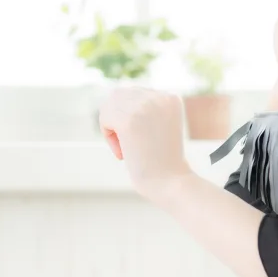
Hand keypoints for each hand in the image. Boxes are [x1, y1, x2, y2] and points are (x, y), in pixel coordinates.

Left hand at [99, 85, 189, 200]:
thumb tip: (117, 96)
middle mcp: (160, 96)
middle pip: (120, 95)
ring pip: (110, 105)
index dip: (132, 117)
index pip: (135, 93)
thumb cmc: (164, 161)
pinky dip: (109, 136)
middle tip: (129, 144)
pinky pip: (105, 118)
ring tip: (126, 147)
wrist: (172, 183)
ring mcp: (144, 106)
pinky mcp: (129, 121)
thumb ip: (145, 109)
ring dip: (112, 126)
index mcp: (171, 97)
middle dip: (118, 118)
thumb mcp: (160, 125)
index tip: (143, 139)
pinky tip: (122, 153)